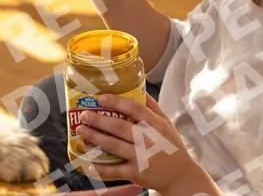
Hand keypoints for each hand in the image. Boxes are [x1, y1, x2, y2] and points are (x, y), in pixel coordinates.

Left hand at [75, 95, 217, 194]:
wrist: (181, 176)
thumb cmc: (171, 146)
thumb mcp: (166, 123)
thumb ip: (152, 107)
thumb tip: (137, 87)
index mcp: (156, 125)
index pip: (135, 109)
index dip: (117, 102)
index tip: (101, 98)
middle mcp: (149, 140)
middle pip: (120, 127)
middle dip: (99, 120)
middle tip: (83, 115)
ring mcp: (142, 158)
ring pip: (114, 146)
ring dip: (94, 138)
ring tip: (81, 130)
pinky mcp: (137, 174)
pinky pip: (115, 171)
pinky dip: (101, 168)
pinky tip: (88, 162)